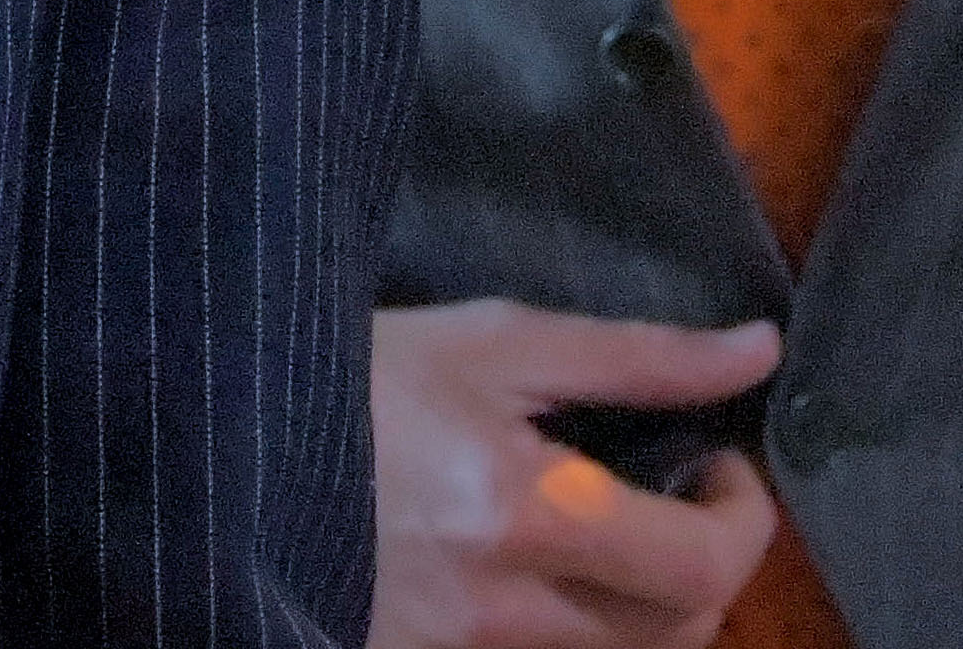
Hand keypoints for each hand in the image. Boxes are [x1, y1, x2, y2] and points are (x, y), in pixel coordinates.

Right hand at [368, 300, 784, 648]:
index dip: (743, 521)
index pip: (702, 568)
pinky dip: (569, 626)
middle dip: (705, 566)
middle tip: (674, 495)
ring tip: (606, 529)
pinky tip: (536, 565)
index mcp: (528, 514)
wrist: (204, 449)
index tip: (716, 463)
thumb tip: (757, 350)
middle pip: (675, 636)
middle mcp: (501, 611)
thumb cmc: (348, 377)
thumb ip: (635, 356)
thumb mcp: (490, 342)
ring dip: (644, 606)